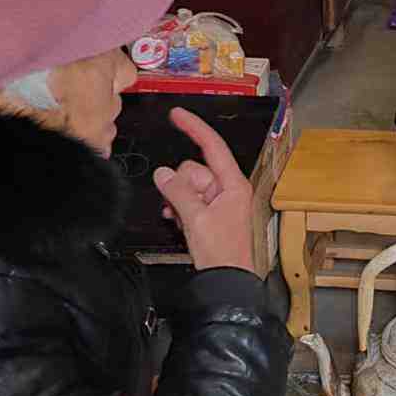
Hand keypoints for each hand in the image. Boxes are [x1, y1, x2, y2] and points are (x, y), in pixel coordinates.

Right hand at [154, 108, 254, 271]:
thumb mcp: (196, 218)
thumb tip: (163, 173)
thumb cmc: (221, 252)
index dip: (194, 128)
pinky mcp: (209, 214)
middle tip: (182, 209)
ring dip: (177, 201)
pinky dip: (179, 209)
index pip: (212, 146)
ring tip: (182, 220)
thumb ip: (178, 192)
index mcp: (232, 184)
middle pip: (192, 169)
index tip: (177, 114)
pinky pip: (186, 200)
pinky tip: (179, 223)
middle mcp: (227, 188)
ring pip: (186, 186)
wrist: (225, 281)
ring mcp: (218, 201)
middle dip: (180, 186)